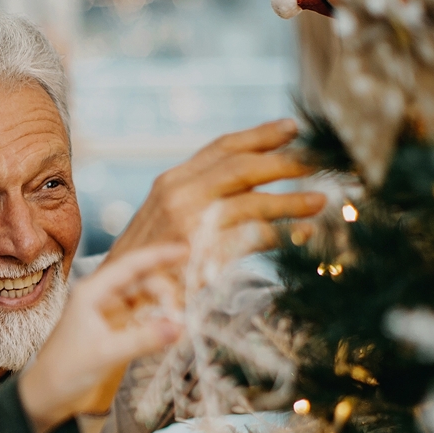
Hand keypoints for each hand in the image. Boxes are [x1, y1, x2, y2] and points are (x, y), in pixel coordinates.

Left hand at [17, 245, 187, 432]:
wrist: (46, 394)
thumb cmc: (65, 371)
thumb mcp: (106, 354)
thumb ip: (142, 340)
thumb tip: (178, 328)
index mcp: (91, 292)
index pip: (130, 265)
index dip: (158, 255)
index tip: (185, 250)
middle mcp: (98, 296)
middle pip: (139, 280)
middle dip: (163, 291)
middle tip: (179, 313)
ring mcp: (104, 311)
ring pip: (140, 297)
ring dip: (159, 305)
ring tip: (175, 322)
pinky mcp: (109, 327)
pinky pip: (137, 315)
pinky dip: (153, 319)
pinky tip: (164, 330)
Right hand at [105, 119, 327, 262]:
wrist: (114, 304)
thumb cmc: (146, 265)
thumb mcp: (165, 219)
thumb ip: (200, 198)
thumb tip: (251, 186)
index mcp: (171, 181)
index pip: (221, 147)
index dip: (259, 135)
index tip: (292, 127)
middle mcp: (178, 194)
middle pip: (242, 166)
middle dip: (284, 162)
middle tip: (318, 162)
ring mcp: (189, 222)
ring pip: (252, 200)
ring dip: (290, 200)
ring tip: (319, 200)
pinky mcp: (202, 254)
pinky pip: (251, 237)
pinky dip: (278, 235)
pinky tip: (297, 236)